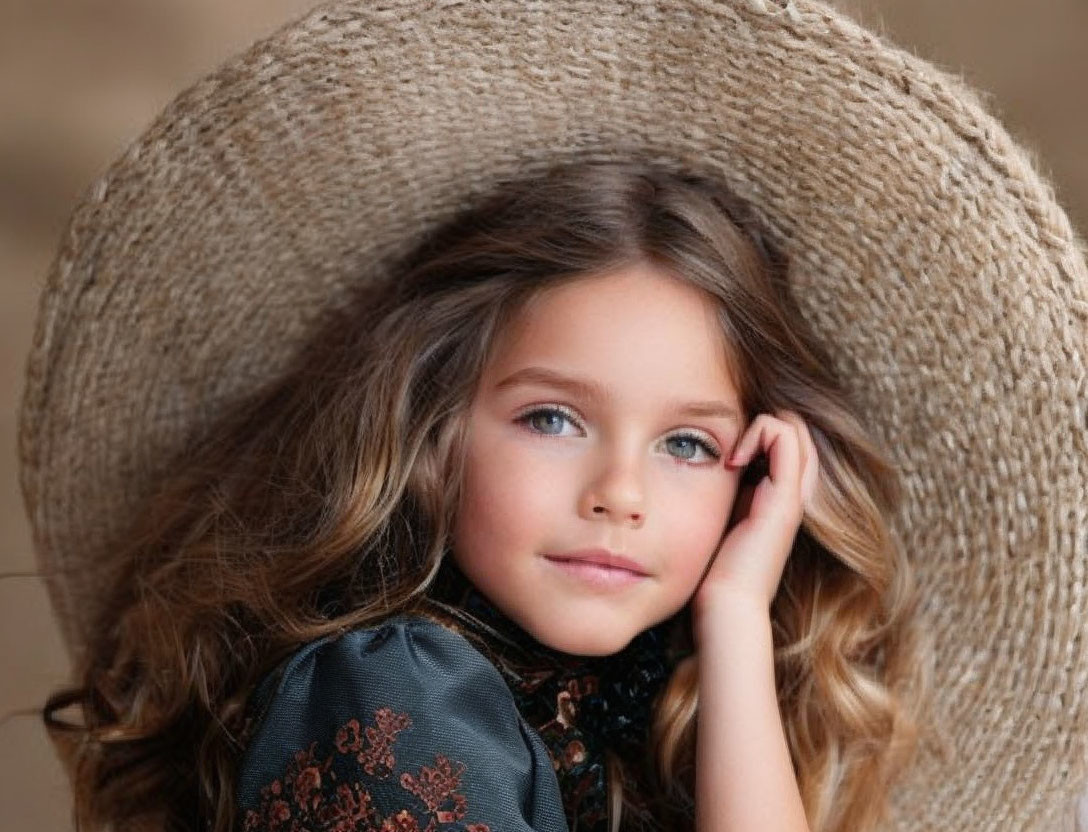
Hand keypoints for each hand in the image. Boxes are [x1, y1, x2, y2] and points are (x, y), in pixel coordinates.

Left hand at [692, 410, 818, 617]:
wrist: (728, 603)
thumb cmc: (717, 567)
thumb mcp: (724, 516)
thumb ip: (730, 491)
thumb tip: (715, 462)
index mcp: (780, 496)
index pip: (786, 439)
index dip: (759, 431)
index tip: (726, 453)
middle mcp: (794, 493)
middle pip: (795, 429)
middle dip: (761, 424)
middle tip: (731, 448)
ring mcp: (794, 494)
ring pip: (794, 427)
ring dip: (760, 426)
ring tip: (734, 454)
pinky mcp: (787, 498)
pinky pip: (786, 439)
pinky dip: (759, 434)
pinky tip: (733, 460)